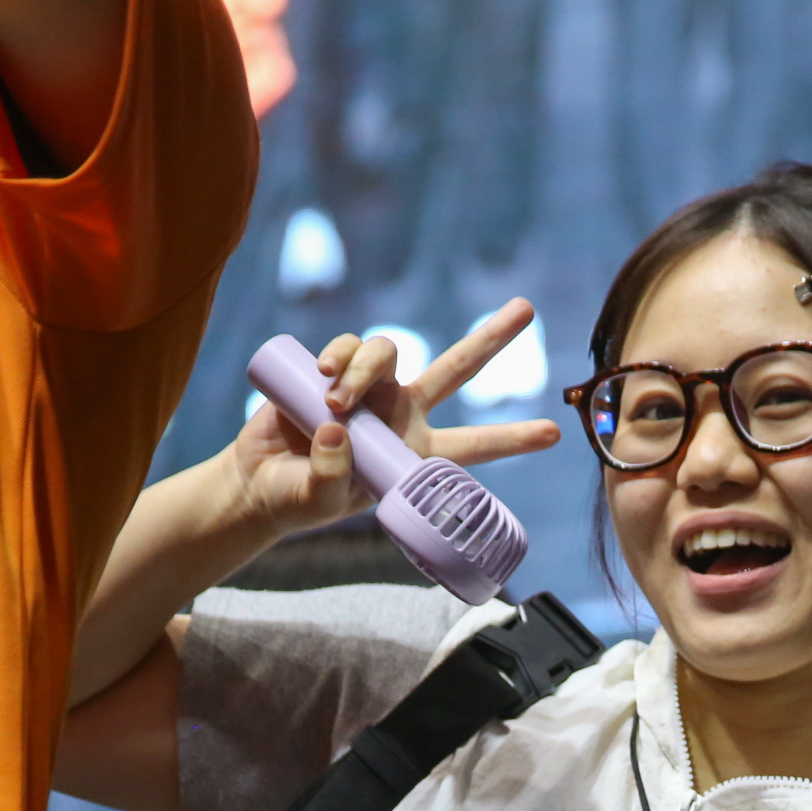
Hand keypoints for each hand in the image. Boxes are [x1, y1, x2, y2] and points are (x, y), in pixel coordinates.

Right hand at [229, 299, 560, 537]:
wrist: (258, 479)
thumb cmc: (295, 499)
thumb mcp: (318, 501)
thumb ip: (331, 475)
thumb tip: (337, 428)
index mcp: (415, 454)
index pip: (473, 447)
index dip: (512, 440)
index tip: (554, 434)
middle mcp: (403, 413)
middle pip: (456, 368)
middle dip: (490, 338)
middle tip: (525, 309)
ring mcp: (372, 387)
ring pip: (389, 350)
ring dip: (364, 369)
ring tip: (334, 402)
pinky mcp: (336, 368)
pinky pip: (348, 345)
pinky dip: (338, 354)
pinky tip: (322, 374)